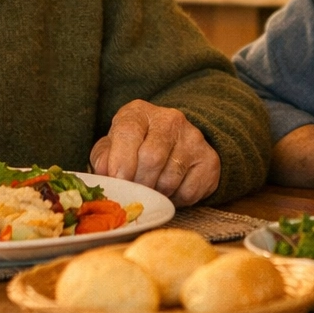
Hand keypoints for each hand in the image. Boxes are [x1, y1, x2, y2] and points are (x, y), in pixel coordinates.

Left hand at [89, 100, 220, 205]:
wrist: (173, 147)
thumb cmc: (133, 150)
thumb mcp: (111, 148)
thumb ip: (104, 159)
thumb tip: (107, 176)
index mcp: (139, 112)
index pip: (128, 132)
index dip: (121, 162)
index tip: (118, 181)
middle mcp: (170, 119)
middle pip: (151, 158)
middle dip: (139, 183)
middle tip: (135, 192)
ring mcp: (193, 138)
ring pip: (169, 178)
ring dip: (157, 193)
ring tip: (152, 190)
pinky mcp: (209, 160)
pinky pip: (188, 191)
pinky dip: (175, 200)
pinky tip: (170, 191)